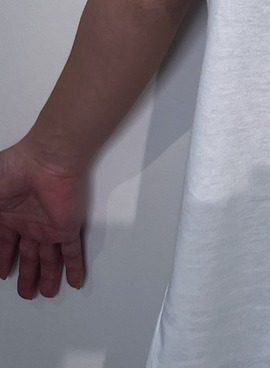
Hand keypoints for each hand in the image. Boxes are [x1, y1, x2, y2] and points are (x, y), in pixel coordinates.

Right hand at [0, 142, 88, 298]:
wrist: (44, 162)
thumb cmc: (11, 172)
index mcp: (7, 215)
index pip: (4, 244)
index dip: (3, 259)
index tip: (3, 274)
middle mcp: (29, 223)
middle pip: (28, 255)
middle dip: (27, 274)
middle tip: (27, 294)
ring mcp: (48, 226)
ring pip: (48, 259)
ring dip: (48, 277)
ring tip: (47, 294)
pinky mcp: (66, 228)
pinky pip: (71, 252)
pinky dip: (74, 268)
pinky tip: (75, 282)